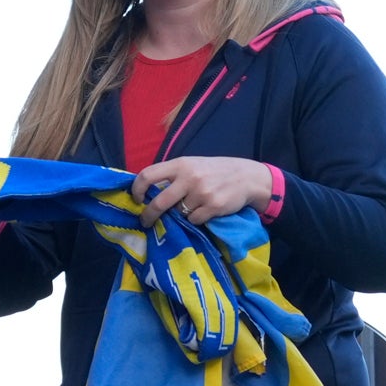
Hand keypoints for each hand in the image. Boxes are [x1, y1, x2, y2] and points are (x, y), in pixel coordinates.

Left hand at [137, 154, 275, 224]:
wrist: (248, 177)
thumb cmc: (215, 171)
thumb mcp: (193, 165)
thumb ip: (173, 175)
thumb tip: (148, 193)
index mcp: (181, 164)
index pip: (148, 175)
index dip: (137, 189)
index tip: (137, 199)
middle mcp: (189, 177)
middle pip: (159, 202)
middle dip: (149, 215)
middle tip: (146, 221)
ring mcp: (202, 193)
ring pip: (179, 213)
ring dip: (181, 214)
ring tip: (193, 206)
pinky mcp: (213, 207)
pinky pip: (194, 220)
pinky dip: (196, 219)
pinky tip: (206, 210)